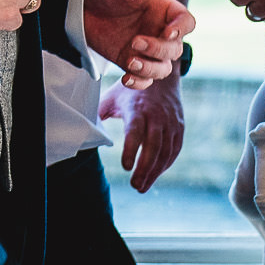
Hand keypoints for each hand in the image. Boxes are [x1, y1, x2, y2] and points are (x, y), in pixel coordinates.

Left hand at [82, 0, 194, 86]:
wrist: (80, 3)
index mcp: (163, 9)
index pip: (186, 21)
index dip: (182, 29)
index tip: (167, 32)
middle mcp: (160, 31)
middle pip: (176, 49)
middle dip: (158, 49)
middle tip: (135, 41)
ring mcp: (147, 49)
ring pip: (163, 68)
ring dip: (150, 69)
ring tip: (130, 62)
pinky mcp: (131, 61)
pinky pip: (144, 79)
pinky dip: (138, 83)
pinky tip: (126, 79)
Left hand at [100, 74, 185, 190]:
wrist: (161, 77)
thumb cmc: (130, 91)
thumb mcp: (112, 97)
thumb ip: (99, 114)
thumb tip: (84, 132)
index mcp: (137, 108)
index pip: (135, 131)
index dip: (131, 149)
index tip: (125, 167)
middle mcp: (156, 116)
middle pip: (153, 146)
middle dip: (144, 169)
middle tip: (135, 186)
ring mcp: (170, 122)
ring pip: (166, 151)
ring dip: (155, 172)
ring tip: (142, 186)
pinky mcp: (179, 127)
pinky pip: (174, 150)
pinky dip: (165, 165)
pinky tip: (155, 174)